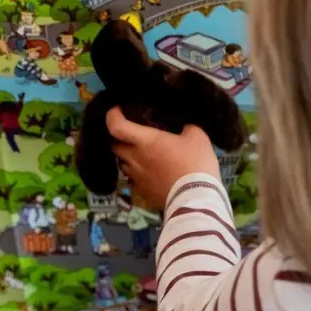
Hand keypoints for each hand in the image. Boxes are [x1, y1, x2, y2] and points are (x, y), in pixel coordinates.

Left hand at [106, 108, 221, 208]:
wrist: (196, 198)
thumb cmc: (195, 163)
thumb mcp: (198, 137)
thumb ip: (186, 127)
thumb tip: (183, 126)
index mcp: (145, 141)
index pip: (116, 126)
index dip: (112, 116)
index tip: (118, 112)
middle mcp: (134, 158)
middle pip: (114, 145)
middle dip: (119, 138)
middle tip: (132, 134)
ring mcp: (136, 177)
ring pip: (122, 163)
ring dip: (127, 156)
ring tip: (140, 154)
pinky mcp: (142, 192)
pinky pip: (132, 179)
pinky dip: (137, 173)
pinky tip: (149, 173)